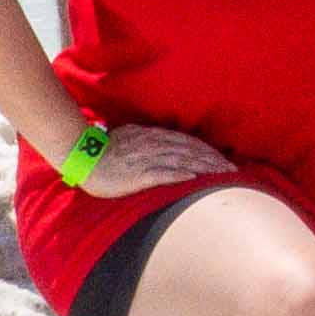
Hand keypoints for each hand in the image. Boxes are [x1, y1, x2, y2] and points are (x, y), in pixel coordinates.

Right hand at [85, 121, 243, 195]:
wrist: (81, 156)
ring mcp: (145, 158)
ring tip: (223, 176)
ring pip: (182, 161)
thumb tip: (168, 147)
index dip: (208, 151)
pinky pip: (162, 173)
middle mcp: (153, 144)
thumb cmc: (105, 151)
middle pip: (190, 150)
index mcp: (152, 136)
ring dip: (204, 169)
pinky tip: (195, 179)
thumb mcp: (130, 139)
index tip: (225, 161)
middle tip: (233, 171)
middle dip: (214, 160)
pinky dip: (180, 175)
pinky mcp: (137, 174)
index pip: (187, 142)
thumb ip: (149, 142)